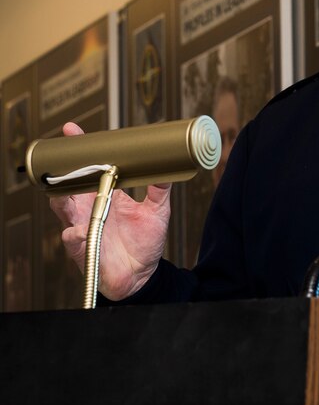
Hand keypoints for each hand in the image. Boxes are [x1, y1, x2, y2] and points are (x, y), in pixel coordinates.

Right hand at [49, 122, 171, 299]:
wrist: (142, 273)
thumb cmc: (146, 241)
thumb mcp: (157, 210)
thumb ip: (160, 187)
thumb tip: (170, 164)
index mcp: (106, 194)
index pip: (90, 168)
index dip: (81, 150)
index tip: (73, 131)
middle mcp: (89, 207)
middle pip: (69, 183)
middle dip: (64, 168)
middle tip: (65, 156)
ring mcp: (82, 225)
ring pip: (62, 206)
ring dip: (63, 196)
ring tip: (67, 186)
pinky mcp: (81, 246)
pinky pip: (72, 237)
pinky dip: (76, 232)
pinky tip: (82, 228)